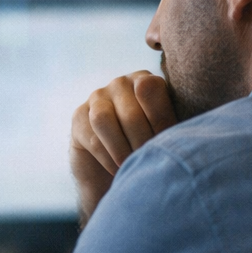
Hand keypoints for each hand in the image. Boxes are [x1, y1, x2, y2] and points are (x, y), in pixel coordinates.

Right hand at [69, 70, 176, 227]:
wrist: (119, 172)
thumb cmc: (150, 150)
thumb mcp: (166, 136)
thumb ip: (169, 125)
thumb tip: (172, 133)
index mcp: (147, 81)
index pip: (151, 88)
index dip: (160, 120)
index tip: (165, 143)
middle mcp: (121, 83)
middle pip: (130, 113)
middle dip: (141, 143)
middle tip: (148, 163)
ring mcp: (97, 97)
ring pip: (103, 120)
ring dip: (121, 150)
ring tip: (131, 166)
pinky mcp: (79, 116)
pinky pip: (91, 137)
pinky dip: (108, 159)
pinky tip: (118, 170)